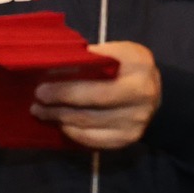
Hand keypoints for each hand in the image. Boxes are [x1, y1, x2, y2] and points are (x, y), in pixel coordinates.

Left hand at [33, 42, 160, 150]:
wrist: (156, 95)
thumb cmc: (129, 68)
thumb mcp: (119, 51)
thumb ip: (92, 57)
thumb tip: (55, 64)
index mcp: (138, 68)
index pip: (97, 82)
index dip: (67, 88)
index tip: (42, 87)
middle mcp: (140, 97)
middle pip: (91, 107)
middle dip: (59, 105)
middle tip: (37, 101)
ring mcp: (135, 122)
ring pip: (89, 125)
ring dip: (60, 119)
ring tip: (42, 112)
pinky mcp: (128, 139)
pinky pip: (94, 140)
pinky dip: (73, 133)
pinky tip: (61, 124)